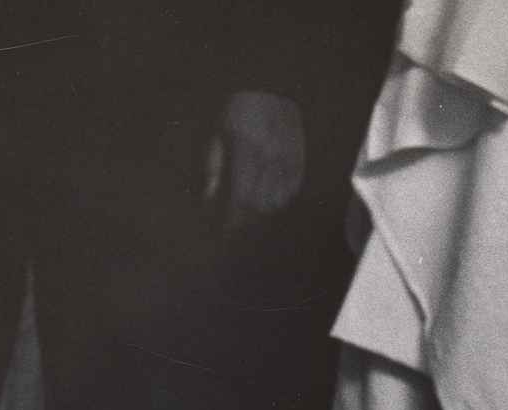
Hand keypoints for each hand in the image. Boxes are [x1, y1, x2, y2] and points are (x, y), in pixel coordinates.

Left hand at [205, 91, 304, 228]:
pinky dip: (279, 199)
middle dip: (245, 219)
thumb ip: (213, 168)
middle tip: (233, 220)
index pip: (242, 201)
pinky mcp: (299, 158)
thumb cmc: (238, 108)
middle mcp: (271, 161)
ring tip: (249, 209)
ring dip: (261, 212)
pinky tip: (267, 195)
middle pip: (260, 208)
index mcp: (247, 154)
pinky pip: (292, 191)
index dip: (232, 221)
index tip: (223, 228)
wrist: (270, 83)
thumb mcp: (218, 133)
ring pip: (277, 203)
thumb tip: (208, 200)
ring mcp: (288, 161)